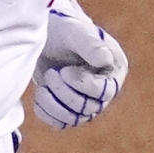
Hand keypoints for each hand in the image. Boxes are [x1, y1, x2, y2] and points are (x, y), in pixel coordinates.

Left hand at [33, 0, 129, 130]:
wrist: (44, 36)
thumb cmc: (63, 29)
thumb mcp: (76, 32)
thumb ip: (90, 45)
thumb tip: (105, 61)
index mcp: (114, 70)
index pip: (105, 92)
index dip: (83, 85)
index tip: (65, 70)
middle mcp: (105, 89)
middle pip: (89, 109)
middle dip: (65, 93)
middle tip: (51, 74)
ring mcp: (87, 101)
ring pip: (75, 119)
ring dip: (54, 105)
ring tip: (43, 86)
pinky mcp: (68, 109)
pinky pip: (61, 123)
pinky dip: (47, 113)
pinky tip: (39, 96)